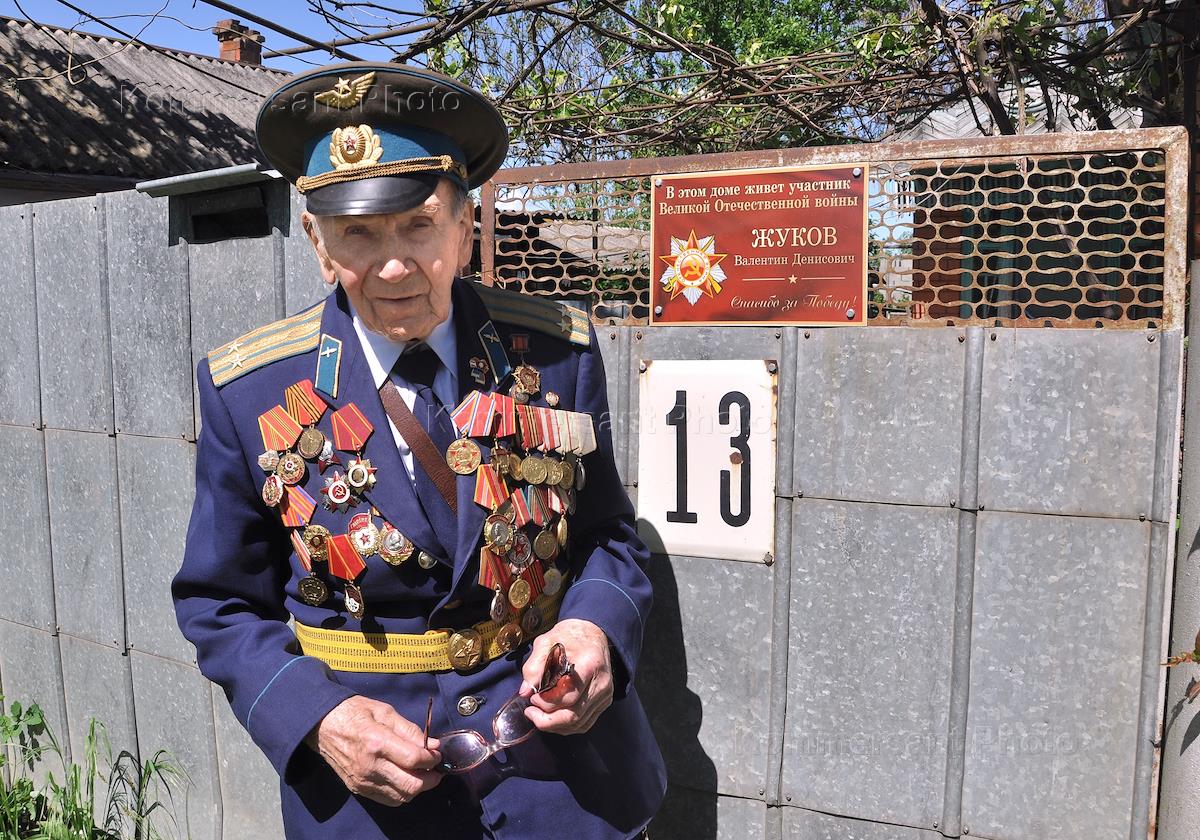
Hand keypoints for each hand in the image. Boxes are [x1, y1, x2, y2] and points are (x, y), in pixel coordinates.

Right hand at [304, 695, 441, 805]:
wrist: (322, 725)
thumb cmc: (355, 712)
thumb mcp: (385, 711)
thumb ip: (410, 730)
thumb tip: (433, 746)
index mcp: (377, 742)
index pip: (414, 759)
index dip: (432, 758)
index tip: (437, 753)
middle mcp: (370, 766)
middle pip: (411, 785)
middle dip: (431, 779)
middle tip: (435, 768)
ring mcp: (363, 781)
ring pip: (402, 796)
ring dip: (418, 787)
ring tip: (421, 773)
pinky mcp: (358, 789)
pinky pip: (388, 799)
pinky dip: (402, 792)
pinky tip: (405, 778)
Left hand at [520, 619, 612, 734]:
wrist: (593, 635)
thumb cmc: (569, 637)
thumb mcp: (546, 642)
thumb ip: (534, 666)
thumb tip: (525, 691)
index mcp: (589, 664)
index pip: (568, 696)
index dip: (546, 702)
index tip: (532, 697)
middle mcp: (601, 683)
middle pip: (573, 715)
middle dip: (546, 720)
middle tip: (531, 711)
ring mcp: (604, 695)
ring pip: (577, 724)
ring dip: (554, 725)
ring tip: (538, 714)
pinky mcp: (603, 703)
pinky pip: (583, 724)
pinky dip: (564, 726)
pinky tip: (552, 717)